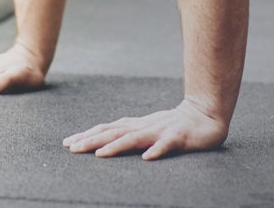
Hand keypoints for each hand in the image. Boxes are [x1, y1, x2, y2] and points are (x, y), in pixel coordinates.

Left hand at [62, 99, 228, 159]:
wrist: (205, 115)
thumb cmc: (174, 125)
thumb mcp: (148, 129)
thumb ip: (129, 134)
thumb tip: (103, 142)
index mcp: (136, 125)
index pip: (107, 129)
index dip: (87, 135)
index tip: (67, 143)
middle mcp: (144, 126)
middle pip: (114, 132)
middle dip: (92, 140)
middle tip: (71, 148)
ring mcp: (161, 130)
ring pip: (135, 138)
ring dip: (116, 145)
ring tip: (100, 154)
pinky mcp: (179, 137)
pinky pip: (167, 145)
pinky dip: (157, 150)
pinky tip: (147, 158)